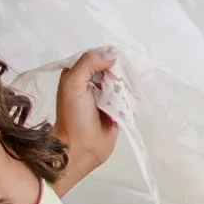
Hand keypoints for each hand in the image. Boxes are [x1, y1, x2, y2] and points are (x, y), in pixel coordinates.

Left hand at [51, 47, 123, 180]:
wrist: (81, 148)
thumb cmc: (73, 117)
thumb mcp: (72, 84)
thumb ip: (87, 64)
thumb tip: (110, 58)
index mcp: (77, 75)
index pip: (94, 56)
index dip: (105, 55)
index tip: (115, 58)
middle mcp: (90, 84)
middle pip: (110, 67)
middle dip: (117, 70)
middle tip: (119, 78)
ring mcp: (104, 96)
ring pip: (120, 81)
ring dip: (125, 84)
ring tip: (124, 91)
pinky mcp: (116, 108)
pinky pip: (127, 96)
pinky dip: (130, 96)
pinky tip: (130, 99)